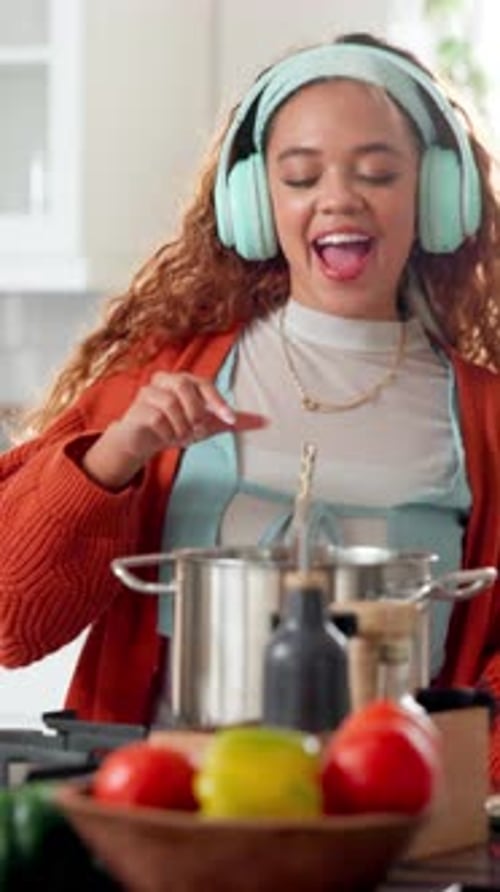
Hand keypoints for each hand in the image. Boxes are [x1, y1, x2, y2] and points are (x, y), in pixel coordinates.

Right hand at [82, 371, 266, 489]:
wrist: (142, 442)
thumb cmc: (174, 427)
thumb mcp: (207, 426)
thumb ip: (231, 422)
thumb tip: (264, 422)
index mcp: (182, 380)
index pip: (203, 383)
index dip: (217, 401)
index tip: (229, 420)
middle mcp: (163, 380)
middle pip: (185, 386)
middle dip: (195, 413)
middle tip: (196, 431)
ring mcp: (147, 393)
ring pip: (170, 403)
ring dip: (181, 426)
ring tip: (180, 436)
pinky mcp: (136, 410)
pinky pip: (157, 418)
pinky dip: (167, 432)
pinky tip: (166, 438)